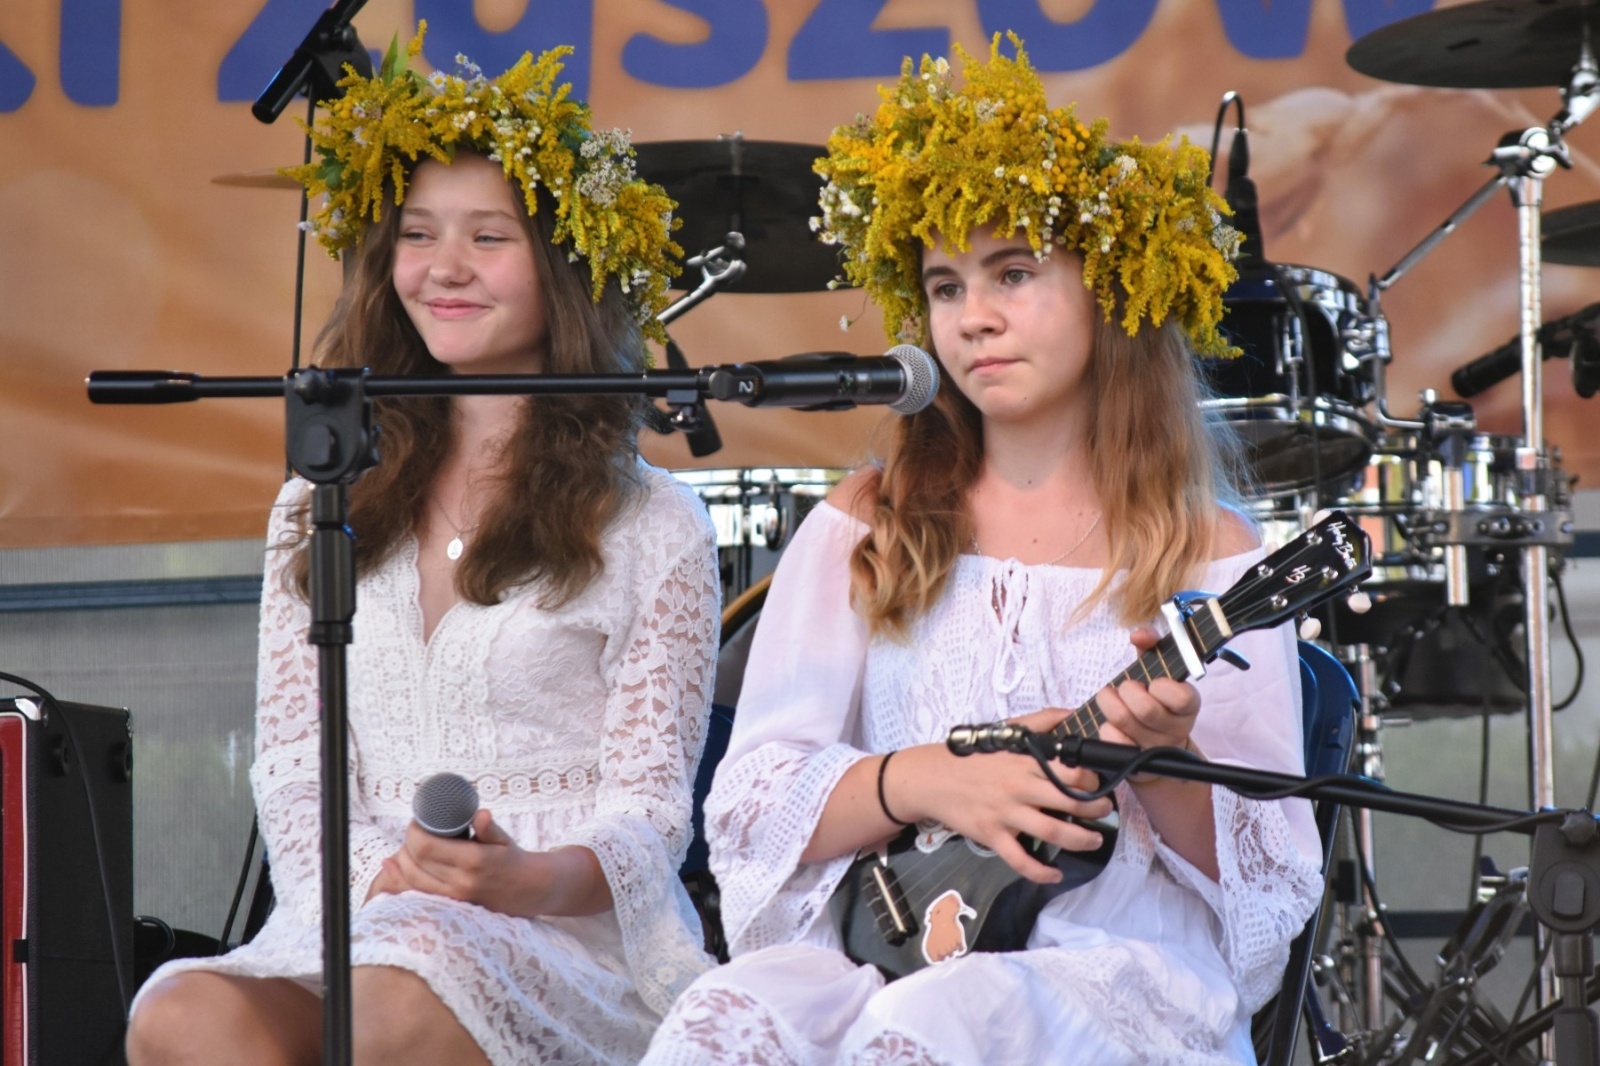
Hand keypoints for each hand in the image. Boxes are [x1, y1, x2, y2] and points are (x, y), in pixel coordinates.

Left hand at [365, 809, 552, 917]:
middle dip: (406, 844)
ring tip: (405, 848)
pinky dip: (402, 881)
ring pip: (413, 881)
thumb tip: (480, 814)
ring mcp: (455, 898)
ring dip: (402, 862)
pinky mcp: (453, 907)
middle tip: (412, 832)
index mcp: (474, 861)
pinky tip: (391, 868)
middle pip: (415, 863)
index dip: (413, 832)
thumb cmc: (514, 859)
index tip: (416, 822)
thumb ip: (488, 828)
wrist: (529, 890)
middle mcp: (461, 883)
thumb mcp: (503, 839)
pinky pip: (419, 894)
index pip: (426, 847)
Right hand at [889, 706, 1115, 885]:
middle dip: (1096, 811)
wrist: (932, 778)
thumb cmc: (972, 755)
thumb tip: (1072, 712)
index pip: (1070, 771)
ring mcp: (1005, 814)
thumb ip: (1042, 721)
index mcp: (1026, 762)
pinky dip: (1041, 872)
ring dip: (1080, 840)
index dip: (1092, 780)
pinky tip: (1055, 875)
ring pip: (1052, 833)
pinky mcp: (991, 836)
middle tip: (1106, 813)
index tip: (1099, 784)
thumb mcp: (1006, 731)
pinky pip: (1020, 860)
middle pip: (1070, 802)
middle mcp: (1019, 788)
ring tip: (1094, 841)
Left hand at [1095, 626, 1202, 770]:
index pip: (1182, 698)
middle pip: (1146, 709)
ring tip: (1109, 698)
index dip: (1163, 688)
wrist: (1159, 746)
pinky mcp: (1134, 760)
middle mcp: (1175, 729)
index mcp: (1188, 705)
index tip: (1154, 683)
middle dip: (1128, 691)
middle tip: (1125, 687)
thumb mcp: (1159, 671)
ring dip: (1110, 703)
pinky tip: (1110, 722)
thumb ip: (1152, 647)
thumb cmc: (1157, 700)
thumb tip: (1139, 635)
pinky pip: (1112, 740)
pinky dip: (1106, 727)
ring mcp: (1155, 747)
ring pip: (1124, 722)